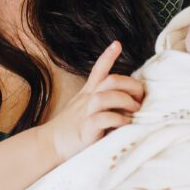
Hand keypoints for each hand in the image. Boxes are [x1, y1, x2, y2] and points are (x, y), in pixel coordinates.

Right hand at [43, 41, 143, 161]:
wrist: (49, 144)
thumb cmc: (72, 129)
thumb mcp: (84, 109)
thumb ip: (102, 104)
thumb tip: (128, 103)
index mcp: (87, 94)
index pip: (97, 70)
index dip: (107, 56)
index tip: (117, 44)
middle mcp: (87, 100)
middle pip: (110, 80)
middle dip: (131, 85)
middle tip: (141, 97)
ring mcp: (85, 113)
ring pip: (106, 96)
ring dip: (126, 101)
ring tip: (135, 111)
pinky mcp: (85, 129)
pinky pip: (103, 118)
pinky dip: (118, 119)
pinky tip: (125, 124)